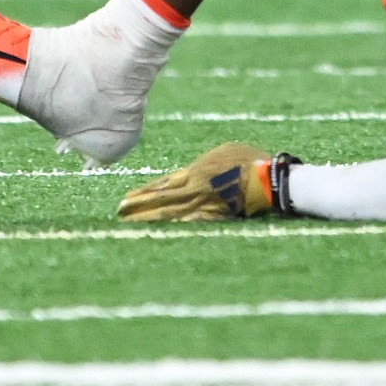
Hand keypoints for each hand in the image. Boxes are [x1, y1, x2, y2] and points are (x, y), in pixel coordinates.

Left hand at [113, 141, 290, 219]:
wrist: (267, 180)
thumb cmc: (247, 160)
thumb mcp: (220, 153)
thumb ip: (201, 165)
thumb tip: (188, 174)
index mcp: (195, 172)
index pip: (161, 185)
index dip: (143, 194)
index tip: (125, 200)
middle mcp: (194, 190)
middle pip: (160, 202)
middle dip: (138, 208)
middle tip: (119, 214)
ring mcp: (203, 206)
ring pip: (171, 215)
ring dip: (150, 220)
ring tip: (132, 224)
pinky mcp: (214, 217)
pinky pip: (189, 223)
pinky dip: (173, 228)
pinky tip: (160, 232)